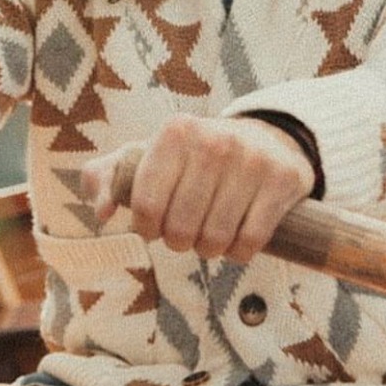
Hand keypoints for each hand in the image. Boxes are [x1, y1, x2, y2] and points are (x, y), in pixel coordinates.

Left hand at [81, 115, 314, 263]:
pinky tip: (236, 242)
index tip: (155, 227)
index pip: (146, 205)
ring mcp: (252, 160)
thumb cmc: (192, 159)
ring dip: (209, 250)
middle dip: (179, 242)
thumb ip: (105, 179)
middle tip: (185, 234)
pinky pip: (251, 241)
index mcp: (176, 132)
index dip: (147, 229)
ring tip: (209, 236)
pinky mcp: (282, 180)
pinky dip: (239, 252)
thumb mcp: (146, 157)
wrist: (266, 140)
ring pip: (216, 239)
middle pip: (181, 228)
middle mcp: (214, 141)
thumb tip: (103, 214)